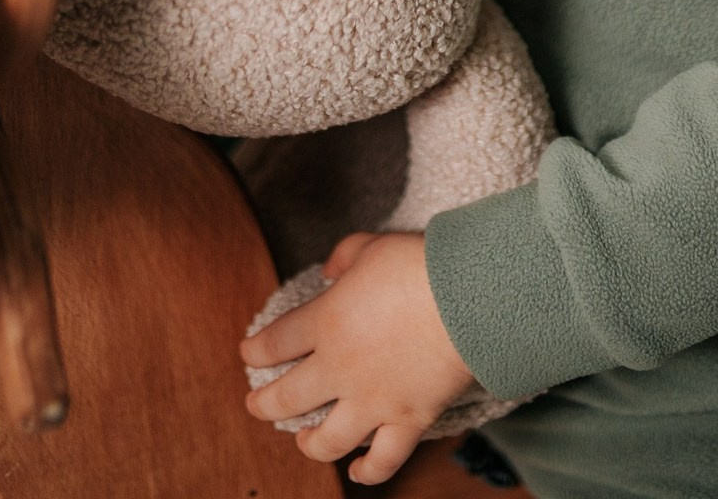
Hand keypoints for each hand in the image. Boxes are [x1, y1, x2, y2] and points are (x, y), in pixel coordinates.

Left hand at [240, 229, 478, 484]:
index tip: (249, 353)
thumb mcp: (371, 246)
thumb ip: (343, 257)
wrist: (468, 297)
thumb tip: (329, 272)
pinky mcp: (407, 419)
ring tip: (303, 440)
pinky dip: (368, 470)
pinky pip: (384, 460)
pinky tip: (357, 469)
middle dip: (264, 403)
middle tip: (255, 403)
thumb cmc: (419, 265)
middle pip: (287, 397)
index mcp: (326, 321)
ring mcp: (373, 400)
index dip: (256, 350)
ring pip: (326, 440)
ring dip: (308, 444)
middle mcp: (340, 368)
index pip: (276, 343)